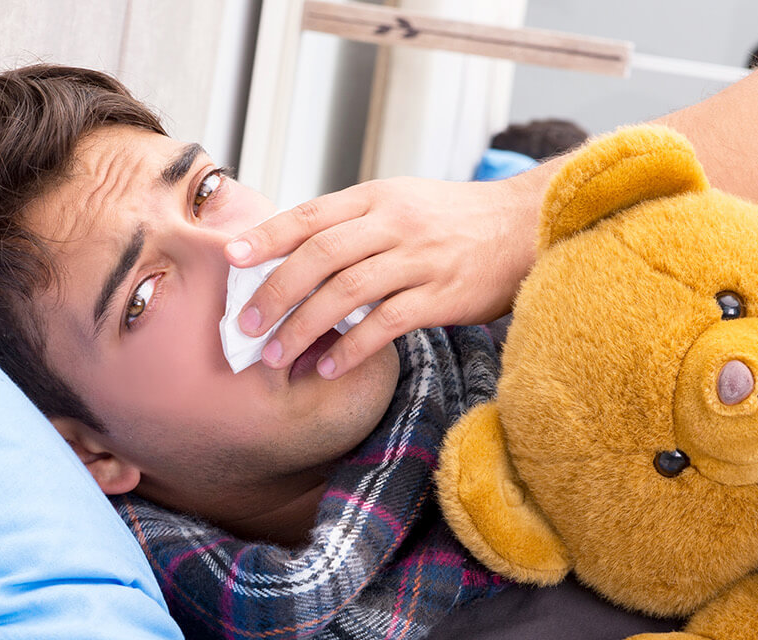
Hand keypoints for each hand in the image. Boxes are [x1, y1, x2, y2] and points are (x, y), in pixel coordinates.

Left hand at [225, 176, 537, 377]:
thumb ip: (354, 224)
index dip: (267, 237)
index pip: (311, 215)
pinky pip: (387, 323)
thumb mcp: (403, 203)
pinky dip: (351, 348)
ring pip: (347, 291)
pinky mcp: (443, 295)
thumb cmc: (455, 220)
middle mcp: (394, 223)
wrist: (526, 225)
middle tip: (244, 325)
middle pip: (320, 255)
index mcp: (377, 198)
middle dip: (275, 292)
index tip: (232, 258)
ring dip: (304, 327)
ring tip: (275, 355)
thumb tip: (294, 251)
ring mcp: (419, 258)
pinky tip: (327, 368)